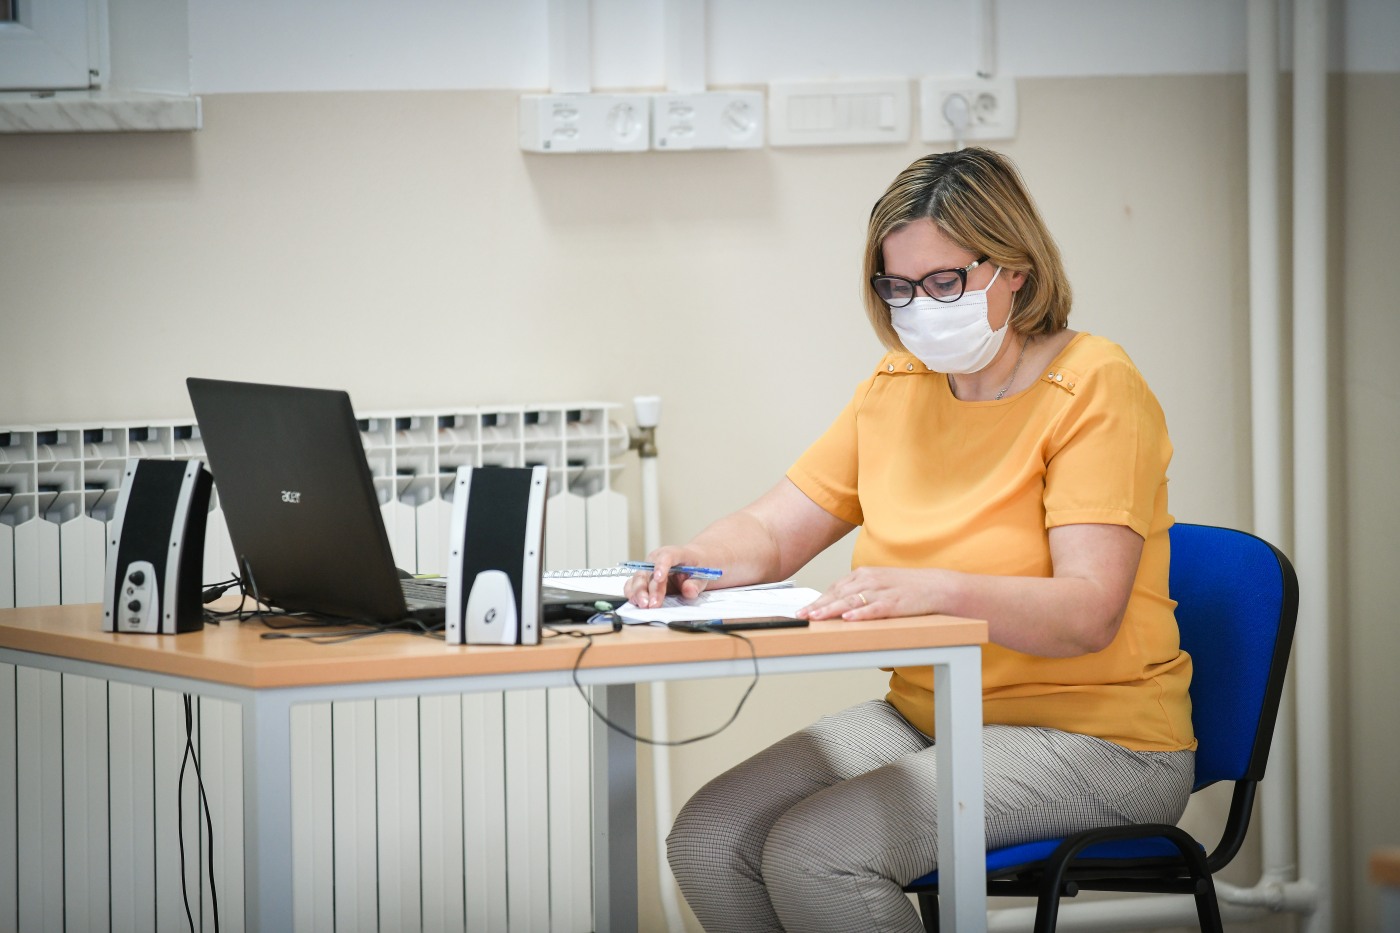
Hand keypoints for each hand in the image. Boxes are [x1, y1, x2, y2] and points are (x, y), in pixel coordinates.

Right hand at [622, 547, 715, 608]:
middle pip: (649, 572)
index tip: (659, 578)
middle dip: (650, 589)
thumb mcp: (704, 574)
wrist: (694, 562)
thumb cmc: (698, 566)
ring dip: (638, 593)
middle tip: (653, 604)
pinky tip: (635, 603)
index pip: (667, 556)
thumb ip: (696, 583)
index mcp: (675, 553)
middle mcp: (657, 559)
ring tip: (643, 605)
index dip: (661, 566)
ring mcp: (648, 569)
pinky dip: (632, 594)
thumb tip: (689, 591)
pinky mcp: (643, 579)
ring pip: (638, 579)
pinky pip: (632, 585)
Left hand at [796, 566, 948, 621]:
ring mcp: (882, 591)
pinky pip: (874, 608)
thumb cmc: (906, 587)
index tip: (802, 610)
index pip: (835, 588)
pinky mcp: (895, 603)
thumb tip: (837, 605)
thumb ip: (858, 591)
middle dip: (818, 606)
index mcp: (864, 574)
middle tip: (801, 616)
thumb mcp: (878, 584)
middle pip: (838, 594)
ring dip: (831, 610)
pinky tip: (848, 618)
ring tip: (816, 617)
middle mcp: (870, 580)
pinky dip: (860, 614)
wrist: (937, 586)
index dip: (817, 600)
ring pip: (852, 601)